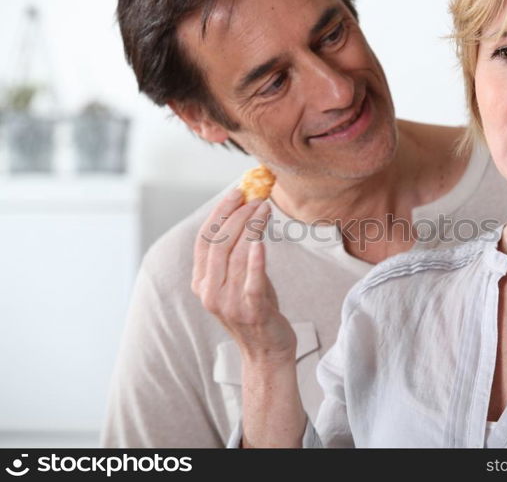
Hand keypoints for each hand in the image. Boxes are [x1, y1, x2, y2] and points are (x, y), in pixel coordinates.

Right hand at [192, 188, 295, 364]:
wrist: (267, 350)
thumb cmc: (255, 308)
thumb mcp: (237, 280)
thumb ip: (235, 254)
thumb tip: (247, 212)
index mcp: (202, 282)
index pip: (205, 239)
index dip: (219, 213)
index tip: (236, 193)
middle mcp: (210, 292)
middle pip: (219, 243)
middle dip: (238, 215)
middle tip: (256, 197)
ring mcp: (228, 303)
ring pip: (237, 255)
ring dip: (252, 227)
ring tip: (266, 209)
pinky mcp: (252, 311)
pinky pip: (252, 281)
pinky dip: (256, 259)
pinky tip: (261, 241)